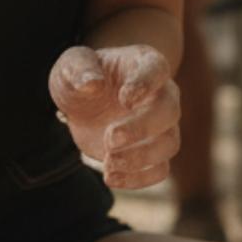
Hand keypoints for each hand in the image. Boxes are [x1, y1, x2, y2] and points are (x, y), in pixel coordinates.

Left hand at [49, 43, 179, 188]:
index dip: (145, 84)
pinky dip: (138, 178)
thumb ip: (79, 68)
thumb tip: (92, 83)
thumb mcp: (71, 65)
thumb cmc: (82, 76)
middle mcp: (162, 94)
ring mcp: (162, 125)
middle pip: (169, 111)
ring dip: (140, 157)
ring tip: (108, 162)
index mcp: (145, 64)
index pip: (156, 69)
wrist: (84, 104)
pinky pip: (160, 170)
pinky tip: (111, 177)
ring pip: (169, 144)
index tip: (125, 98)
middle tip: (109, 138)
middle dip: (141, 128)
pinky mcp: (154, 152)